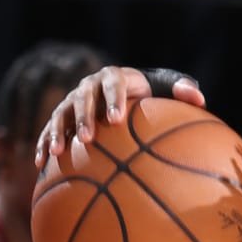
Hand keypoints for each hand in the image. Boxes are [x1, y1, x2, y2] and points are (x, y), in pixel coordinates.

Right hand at [36, 65, 205, 169]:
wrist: (119, 94)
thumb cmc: (146, 95)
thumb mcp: (164, 89)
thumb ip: (180, 91)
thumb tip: (200, 100)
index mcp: (113, 78)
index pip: (113, 85)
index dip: (113, 100)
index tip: (117, 119)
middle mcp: (88, 87)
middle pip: (83, 99)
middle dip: (84, 117)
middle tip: (88, 138)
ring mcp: (71, 102)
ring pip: (60, 115)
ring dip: (57, 132)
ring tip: (58, 152)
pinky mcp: (60, 118)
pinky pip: (48, 131)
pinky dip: (43, 144)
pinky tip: (40, 163)